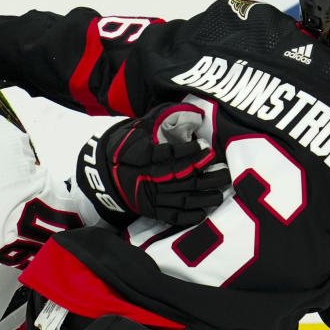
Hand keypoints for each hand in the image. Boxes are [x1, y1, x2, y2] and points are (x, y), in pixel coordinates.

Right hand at [76, 103, 229, 227]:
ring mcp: (149, 196)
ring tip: (219, 193)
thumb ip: (162, 118)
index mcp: (142, 155)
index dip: (189, 152)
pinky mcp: (150, 210)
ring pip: (180, 198)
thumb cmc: (128, 147)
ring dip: (202, 197)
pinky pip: (171, 216)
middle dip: (205, 176)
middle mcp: (147, 177)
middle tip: (224, 171)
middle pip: (181, 178)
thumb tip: (194, 112)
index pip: (169, 154)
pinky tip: (202, 212)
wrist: (104, 173)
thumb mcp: (139, 127)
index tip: (206, 147)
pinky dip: (187, 216)